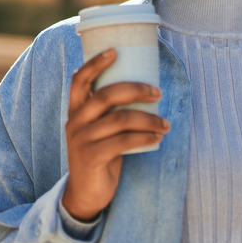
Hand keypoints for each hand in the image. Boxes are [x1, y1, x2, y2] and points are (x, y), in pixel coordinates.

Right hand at [62, 48, 169, 220]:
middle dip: (136, 90)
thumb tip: (147, 87)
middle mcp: (75, 121)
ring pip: (120, 119)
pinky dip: (144, 137)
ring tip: (166, 124)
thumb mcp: (101, 128)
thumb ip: (112, 110)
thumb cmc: (101, 152)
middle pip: (106, 95)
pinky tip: (158, 138)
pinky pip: (123, 142)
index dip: (95, 63)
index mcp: (76, 110)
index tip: (115, 51)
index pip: (79, 80)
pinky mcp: (92, 158)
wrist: (86, 192)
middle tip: (158, 93)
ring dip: (149, 119)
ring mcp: (82, 140)